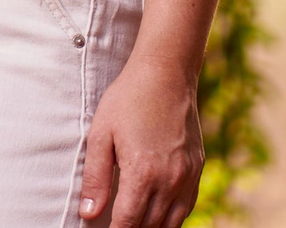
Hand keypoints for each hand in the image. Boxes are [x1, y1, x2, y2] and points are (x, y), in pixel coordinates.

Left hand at [79, 60, 202, 227]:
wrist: (166, 74)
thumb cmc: (128, 100)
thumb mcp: (101, 134)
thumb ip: (95, 178)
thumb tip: (88, 214)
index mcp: (142, 174)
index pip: (127, 223)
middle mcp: (170, 181)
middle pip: (149, 226)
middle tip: (116, 225)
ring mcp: (187, 177)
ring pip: (171, 223)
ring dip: (151, 227)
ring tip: (134, 222)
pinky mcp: (197, 169)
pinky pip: (187, 207)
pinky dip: (172, 217)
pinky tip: (158, 214)